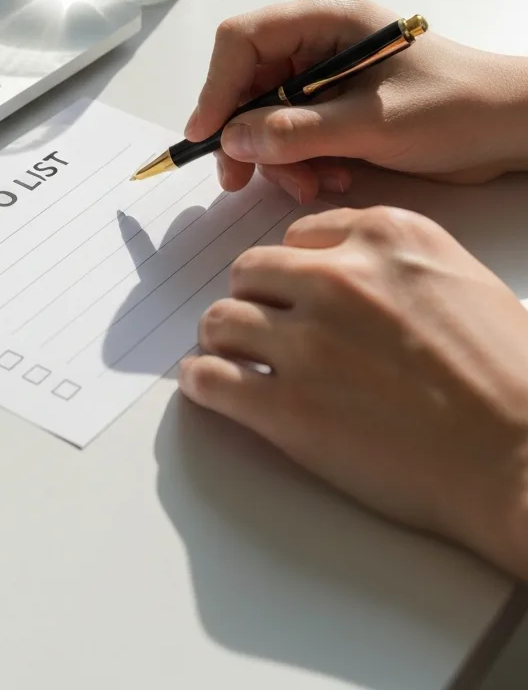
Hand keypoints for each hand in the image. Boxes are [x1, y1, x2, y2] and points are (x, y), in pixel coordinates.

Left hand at [180, 205, 527, 577]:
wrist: (526, 460)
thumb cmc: (507, 378)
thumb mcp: (457, 279)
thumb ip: (388, 260)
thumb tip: (331, 264)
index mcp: (384, 238)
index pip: (296, 237)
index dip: (291, 272)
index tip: (291, 294)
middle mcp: (338, 279)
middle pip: (249, 273)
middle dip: (253, 301)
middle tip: (260, 329)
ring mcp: (308, 342)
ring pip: (220, 319)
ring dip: (222, 339)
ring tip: (233, 358)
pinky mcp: (288, 407)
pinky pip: (210, 378)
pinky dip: (202, 382)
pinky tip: (209, 386)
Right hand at [186, 0, 527, 202]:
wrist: (508, 127)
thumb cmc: (454, 108)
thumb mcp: (372, 124)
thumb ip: (296, 132)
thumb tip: (232, 140)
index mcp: (325, 18)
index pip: (242, 41)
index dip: (215, 88)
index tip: (207, 137)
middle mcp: (316, 39)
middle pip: (246, 82)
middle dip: (245, 134)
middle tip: (240, 179)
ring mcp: (323, 73)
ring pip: (264, 114)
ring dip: (278, 156)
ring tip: (312, 185)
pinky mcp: (332, 103)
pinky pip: (290, 131)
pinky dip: (300, 160)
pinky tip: (330, 177)